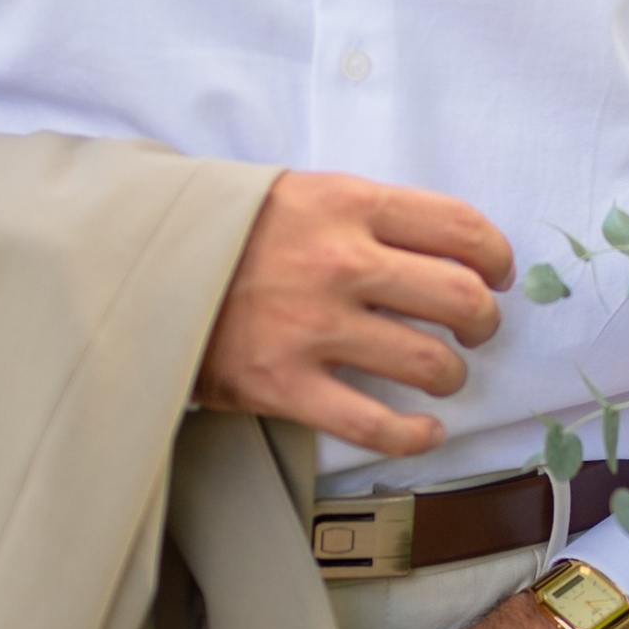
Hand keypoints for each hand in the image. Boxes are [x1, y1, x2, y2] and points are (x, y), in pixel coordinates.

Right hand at [196, 172, 511, 452]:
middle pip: (459, 298)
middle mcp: (340, 262)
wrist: (132, 264)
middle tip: (475, 329)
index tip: (495, 274)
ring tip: (440, 376)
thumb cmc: (225, 230)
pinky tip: (424, 431)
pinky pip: (376, 425)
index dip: (494, 257)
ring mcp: (313, 327)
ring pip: (430, 364)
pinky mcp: (285, 385)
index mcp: (346, 203)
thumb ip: (364, 214)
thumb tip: (441, 248)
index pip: (459, 226)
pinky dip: (415, 435)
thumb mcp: (297, 192)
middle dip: (483, 320)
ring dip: (450, 377)